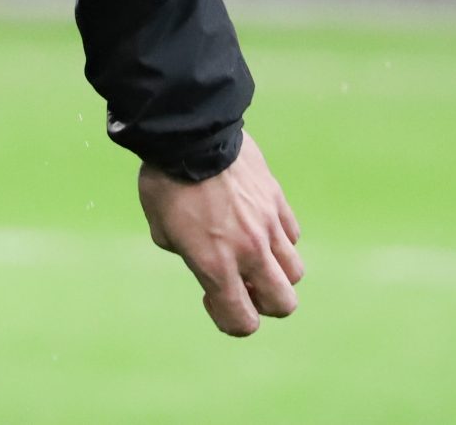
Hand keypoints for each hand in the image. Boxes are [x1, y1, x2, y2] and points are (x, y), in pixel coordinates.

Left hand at [137, 129, 302, 336]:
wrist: (188, 134)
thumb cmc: (165, 181)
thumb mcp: (160, 227)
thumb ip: (184, 250)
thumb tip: (198, 250)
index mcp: (216, 265)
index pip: (243, 322)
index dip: (229, 319)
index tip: (211, 296)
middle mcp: (249, 251)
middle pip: (283, 304)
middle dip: (264, 303)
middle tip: (242, 282)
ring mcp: (268, 225)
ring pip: (294, 271)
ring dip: (276, 272)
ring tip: (253, 254)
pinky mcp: (277, 199)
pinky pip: (292, 234)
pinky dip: (279, 238)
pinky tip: (257, 223)